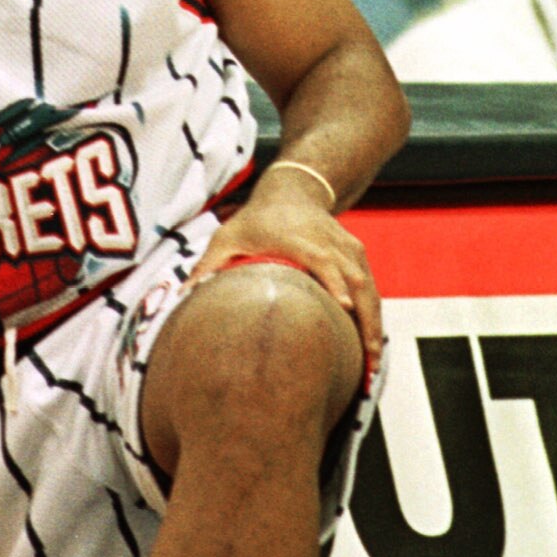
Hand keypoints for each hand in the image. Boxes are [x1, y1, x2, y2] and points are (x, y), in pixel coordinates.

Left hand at [192, 170, 381, 374]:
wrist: (293, 191)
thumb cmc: (257, 220)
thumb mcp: (227, 236)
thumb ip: (208, 265)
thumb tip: (182, 296)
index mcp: (300, 239)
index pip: (322, 259)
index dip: (334, 281)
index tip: (342, 307)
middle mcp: (330, 243)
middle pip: (357, 281)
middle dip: (365, 320)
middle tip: (367, 361)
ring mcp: (348, 248)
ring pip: (369, 289)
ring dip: (374, 326)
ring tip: (372, 365)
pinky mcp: (357, 254)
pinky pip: (371, 288)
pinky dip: (373, 316)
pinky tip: (371, 347)